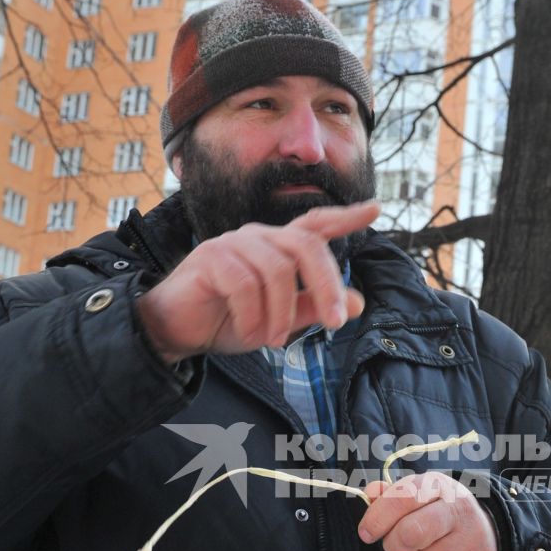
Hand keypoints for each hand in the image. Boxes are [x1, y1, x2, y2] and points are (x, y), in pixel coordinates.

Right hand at [135, 199, 379, 361]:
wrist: (175, 332)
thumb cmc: (226, 321)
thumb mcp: (277, 322)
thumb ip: (313, 310)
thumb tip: (359, 303)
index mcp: (276, 248)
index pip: (314, 225)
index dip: (345, 217)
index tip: (376, 209)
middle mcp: (258, 237)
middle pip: (306, 246)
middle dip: (327, 285)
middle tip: (336, 324)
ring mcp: (233, 243)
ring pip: (277, 271)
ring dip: (281, 314)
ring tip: (273, 340)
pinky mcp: (210, 257)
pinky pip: (245, 285)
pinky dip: (253, 317)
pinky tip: (250, 333)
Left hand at [358, 471, 498, 550]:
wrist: (483, 528)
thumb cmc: (437, 511)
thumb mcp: (416, 494)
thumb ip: (389, 495)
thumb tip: (371, 494)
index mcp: (436, 486)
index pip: (402, 498)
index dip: (378, 518)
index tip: (366, 532)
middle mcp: (457, 508)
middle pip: (413, 533)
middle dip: (394, 545)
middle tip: (395, 545)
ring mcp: (471, 535)